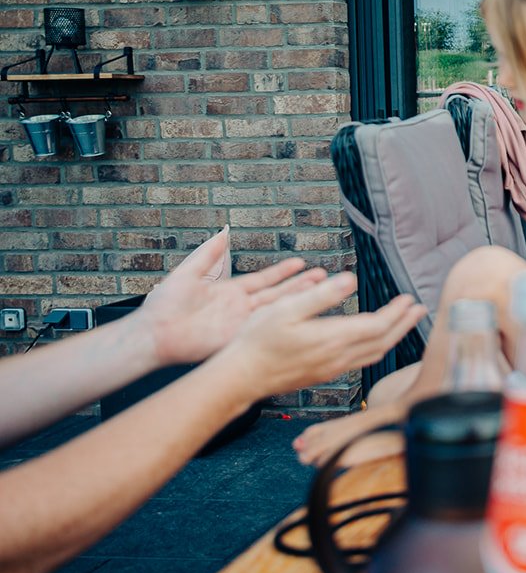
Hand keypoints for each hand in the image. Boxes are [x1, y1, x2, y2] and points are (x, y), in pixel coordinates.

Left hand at [133, 228, 324, 367]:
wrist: (153, 332)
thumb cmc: (163, 305)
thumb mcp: (188, 272)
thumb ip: (208, 254)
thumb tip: (222, 233)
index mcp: (229, 292)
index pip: (264, 280)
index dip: (283, 272)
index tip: (300, 263)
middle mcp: (239, 308)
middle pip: (277, 294)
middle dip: (300, 285)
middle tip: (323, 277)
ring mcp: (240, 324)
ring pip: (276, 311)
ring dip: (298, 301)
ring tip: (321, 291)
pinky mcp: (237, 339)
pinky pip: (263, 330)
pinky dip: (282, 324)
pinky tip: (301, 317)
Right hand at [209, 271, 425, 398]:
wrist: (241, 377)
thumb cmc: (257, 341)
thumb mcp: (285, 309)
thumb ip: (321, 295)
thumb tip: (350, 279)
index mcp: (332, 338)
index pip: (378, 326)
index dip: (397, 313)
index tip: (409, 299)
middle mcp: (338, 357)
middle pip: (383, 342)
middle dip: (403, 325)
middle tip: (419, 310)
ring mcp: (332, 368)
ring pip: (374, 354)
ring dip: (393, 337)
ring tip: (404, 323)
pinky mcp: (324, 374)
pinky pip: (361, 362)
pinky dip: (377, 348)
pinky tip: (375, 342)